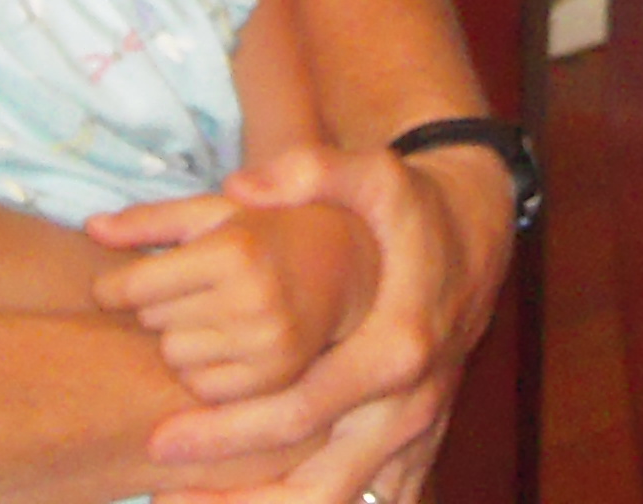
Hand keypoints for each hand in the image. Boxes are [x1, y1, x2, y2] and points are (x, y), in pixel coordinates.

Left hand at [90, 189, 378, 403]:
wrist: (354, 264)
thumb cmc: (272, 228)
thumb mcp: (217, 210)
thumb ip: (153, 218)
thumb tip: (90, 228)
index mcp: (235, 248)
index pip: (136, 287)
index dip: (116, 287)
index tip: (114, 286)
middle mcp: (253, 299)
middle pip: (153, 324)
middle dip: (157, 308)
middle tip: (184, 291)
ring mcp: (268, 345)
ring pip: (175, 360)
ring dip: (179, 341)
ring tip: (208, 314)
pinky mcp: (277, 380)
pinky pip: (205, 391)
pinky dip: (204, 371)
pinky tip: (225, 343)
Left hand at [140, 139, 506, 503]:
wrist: (480, 231)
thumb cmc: (418, 206)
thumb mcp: (376, 173)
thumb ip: (310, 172)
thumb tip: (239, 185)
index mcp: (394, 349)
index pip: (300, 412)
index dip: (228, 432)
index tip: (162, 437)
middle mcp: (408, 405)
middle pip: (319, 489)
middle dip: (238, 503)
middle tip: (164, 494)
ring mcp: (416, 430)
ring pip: (338, 503)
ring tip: (188, 502)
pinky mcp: (416, 439)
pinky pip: (363, 498)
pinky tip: (246, 501)